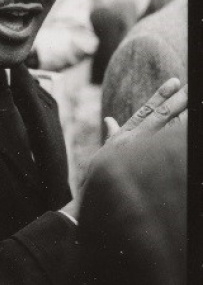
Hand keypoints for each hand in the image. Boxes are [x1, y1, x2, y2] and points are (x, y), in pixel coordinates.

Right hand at [75, 78, 186, 212]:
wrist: (91, 201)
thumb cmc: (97, 179)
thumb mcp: (103, 154)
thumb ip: (110, 135)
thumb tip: (109, 120)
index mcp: (124, 135)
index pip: (147, 109)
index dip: (161, 95)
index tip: (174, 82)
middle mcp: (132, 140)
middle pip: (160, 115)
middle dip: (176, 100)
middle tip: (190, 86)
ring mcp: (139, 153)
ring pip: (166, 130)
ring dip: (182, 117)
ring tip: (194, 104)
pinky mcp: (143, 166)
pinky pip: (165, 149)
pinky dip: (176, 139)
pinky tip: (185, 133)